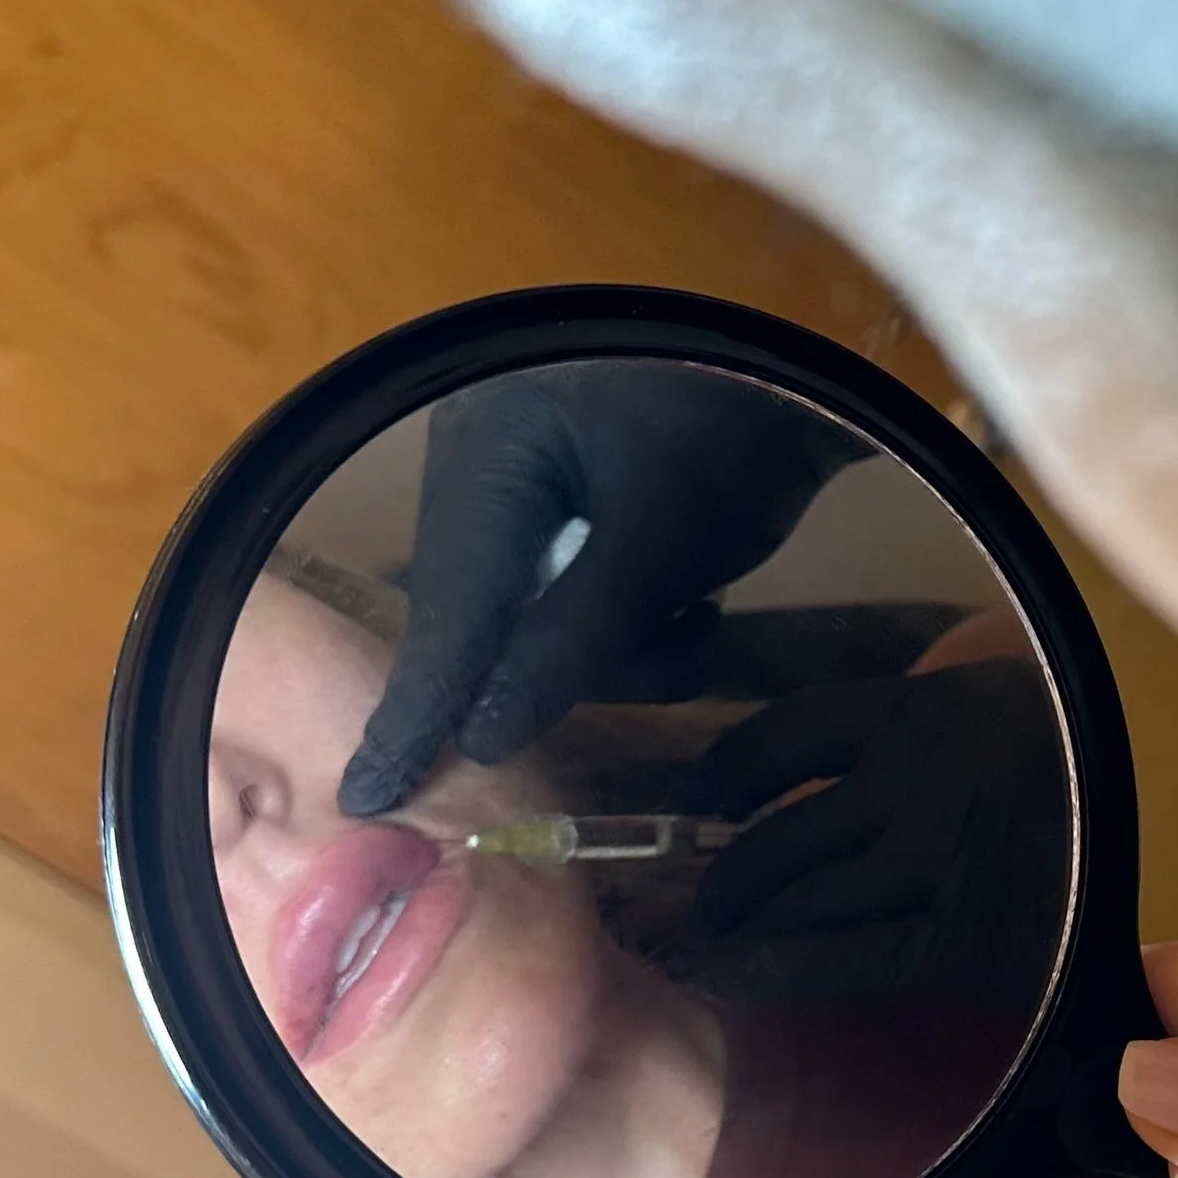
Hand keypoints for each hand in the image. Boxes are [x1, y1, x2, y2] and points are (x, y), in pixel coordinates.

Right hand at [339, 362, 872, 813]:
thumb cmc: (738, 441)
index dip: (415, 712)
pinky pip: (572, 600)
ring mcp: (520, 486)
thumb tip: (481, 736)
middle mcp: (481, 467)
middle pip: (496, 624)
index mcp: (486, 455)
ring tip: (703, 606)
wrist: (808, 383)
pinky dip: (635, 621)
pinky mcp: (564, 508)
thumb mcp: (660, 550)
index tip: (368, 795)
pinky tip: (692, 596)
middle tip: (681, 624)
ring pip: (544, 626)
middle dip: (590, 657)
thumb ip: (570, 644)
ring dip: (631, 644)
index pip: (446, 613)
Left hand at [681, 657, 1069, 1015]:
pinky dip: (768, 966)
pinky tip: (731, 972)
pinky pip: (838, 957)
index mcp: (930, 708)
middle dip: (720, 874)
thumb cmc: (1089, 781)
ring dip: (735, 923)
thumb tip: (824, 760)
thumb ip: (930, 728)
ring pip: (797, 891)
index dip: (725, 770)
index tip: (700, 795)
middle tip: (690, 901)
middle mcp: (921, 777)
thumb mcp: (1010, 709)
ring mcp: (937, 857)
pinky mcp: (962, 937)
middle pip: (779, 829)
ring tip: (704, 942)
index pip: (786, 732)